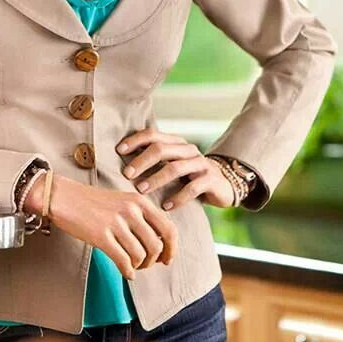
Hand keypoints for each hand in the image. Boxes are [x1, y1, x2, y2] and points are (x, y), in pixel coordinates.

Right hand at [35, 175, 177, 281]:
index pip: (168, 228)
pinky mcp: (101, 236)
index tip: (167, 259)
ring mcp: (116, 223)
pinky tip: (126, 272)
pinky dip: (128, 271)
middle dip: (154, 261)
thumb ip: (141, 217)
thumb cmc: (93, 202)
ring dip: (139, 266)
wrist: (64, 196)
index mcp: (139, 201)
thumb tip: (158, 243)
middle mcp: (131, 211)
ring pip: (141, 255)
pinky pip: (123, 261)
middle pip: (156, 245)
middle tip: (145, 265)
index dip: (171, 248)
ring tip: (132, 266)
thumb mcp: (123, 201)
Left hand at [116, 128, 236, 209]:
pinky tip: (166, 207)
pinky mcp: (211, 179)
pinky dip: (178, 197)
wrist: (223, 185)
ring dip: (156, 179)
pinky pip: (192, 187)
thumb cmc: (189, 176)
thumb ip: (154, 162)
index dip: (136, 140)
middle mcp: (188, 150)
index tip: (119, 151)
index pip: (153, 134)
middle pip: (162, 149)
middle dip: (142, 161)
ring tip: (141, 190)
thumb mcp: (172, 165)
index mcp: (176, 142)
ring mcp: (200, 163)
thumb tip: (121, 163)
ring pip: (175, 168)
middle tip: (127, 174)